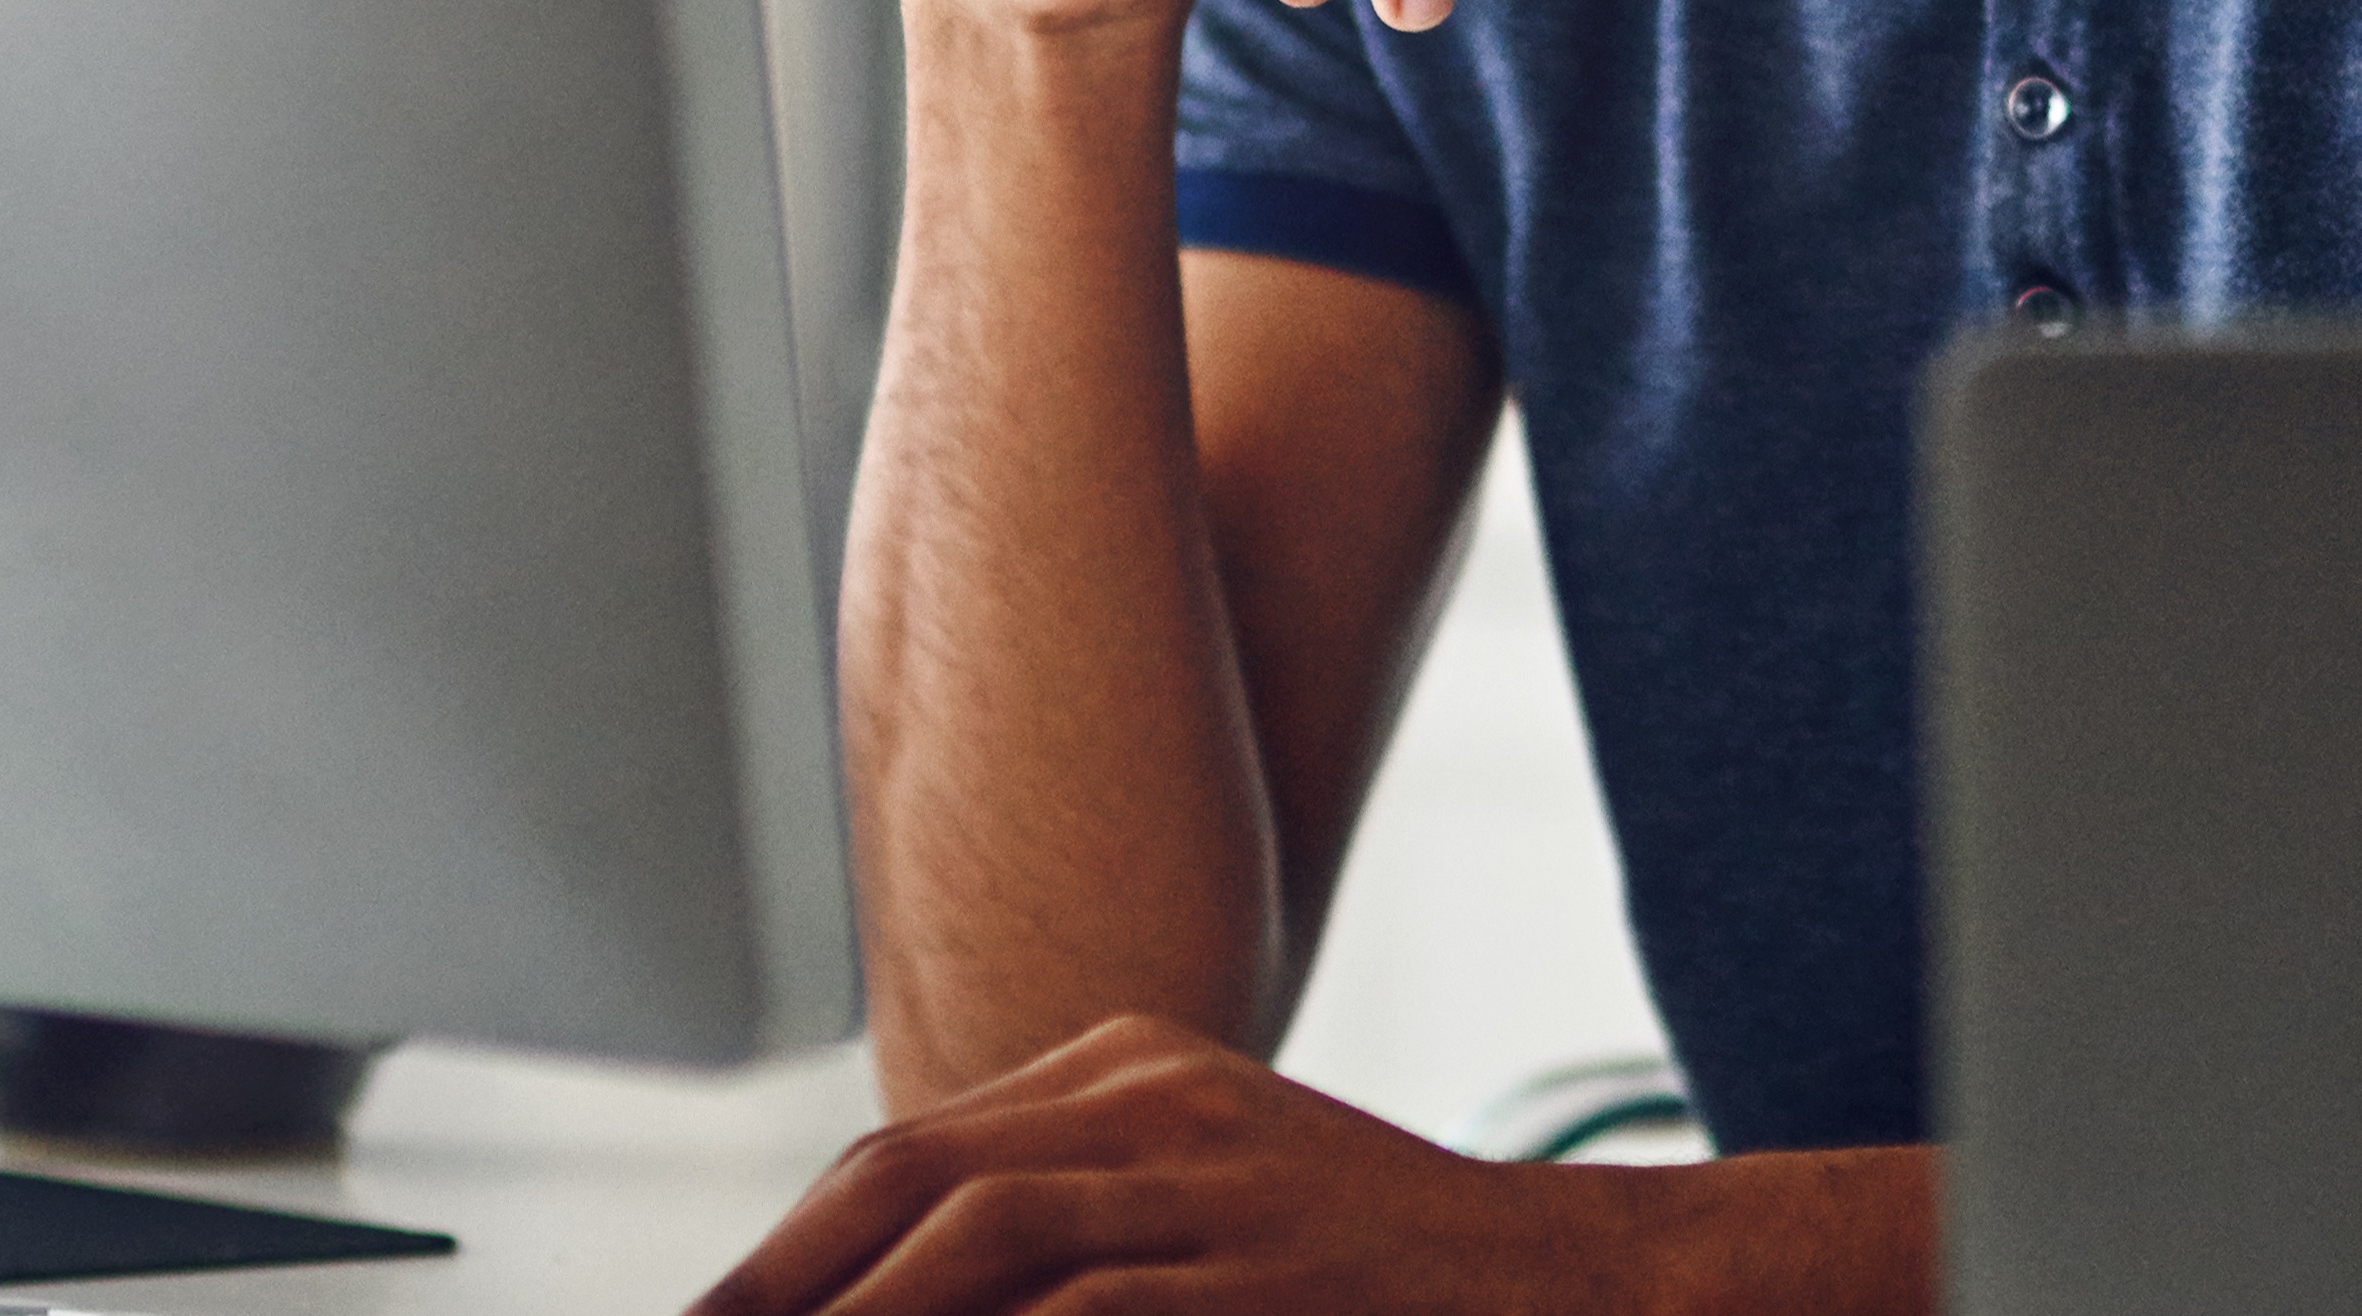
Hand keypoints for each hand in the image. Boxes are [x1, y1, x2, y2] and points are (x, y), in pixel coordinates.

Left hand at [692, 1017, 1752, 1315]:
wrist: (1577, 1280)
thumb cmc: (1376, 1278)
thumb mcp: (1210, 1210)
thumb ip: (1072, 1235)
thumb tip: (909, 1286)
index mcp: (1125, 1070)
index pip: (910, 1155)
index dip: (792, 1253)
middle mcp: (1153, 1097)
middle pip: (913, 1179)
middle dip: (784, 1283)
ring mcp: (1211, 1172)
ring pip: (977, 1235)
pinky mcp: (1261, 1258)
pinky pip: (1088, 1310)